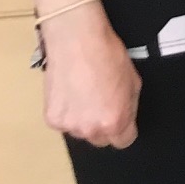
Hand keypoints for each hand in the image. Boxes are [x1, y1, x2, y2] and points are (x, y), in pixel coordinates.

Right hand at [41, 6, 140, 148]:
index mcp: (114, 122)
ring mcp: (68, 125)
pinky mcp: (51, 118)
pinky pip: (63, 122)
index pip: (123, 141)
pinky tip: (70, 93)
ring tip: (84, 94)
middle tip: (101, 103)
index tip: (121, 119)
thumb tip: (126, 118)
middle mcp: (90, 129)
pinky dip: (67, 112)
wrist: (77, 42)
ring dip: (83, 120)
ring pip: (80, 132)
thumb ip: (129, 107)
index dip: (124, 129)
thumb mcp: (133, 81)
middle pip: (100, 139)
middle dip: (103, 125)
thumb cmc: (108, 56)